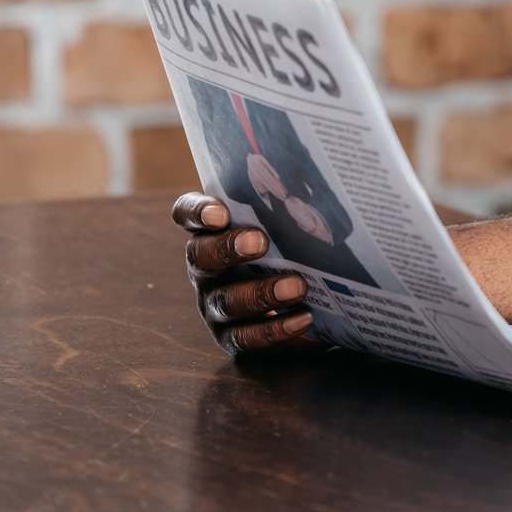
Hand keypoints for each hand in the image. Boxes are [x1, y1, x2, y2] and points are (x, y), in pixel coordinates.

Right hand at [173, 192, 316, 357]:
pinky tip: (303, 318)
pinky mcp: (231, 336)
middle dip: (227, 249)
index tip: (221, 212)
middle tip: (260, 242)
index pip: (187, 214)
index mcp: (210, 233)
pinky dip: (275, 329)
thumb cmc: (287, 248)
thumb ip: (286, 206)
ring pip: (226, 301)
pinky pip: (246, 337)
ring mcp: (214, 305)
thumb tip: (324, 175)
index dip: (197, 212)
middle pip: (201, 257)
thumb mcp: (283, 225)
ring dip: (261, 293)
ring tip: (298, 286)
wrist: (301, 299)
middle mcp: (204, 269)